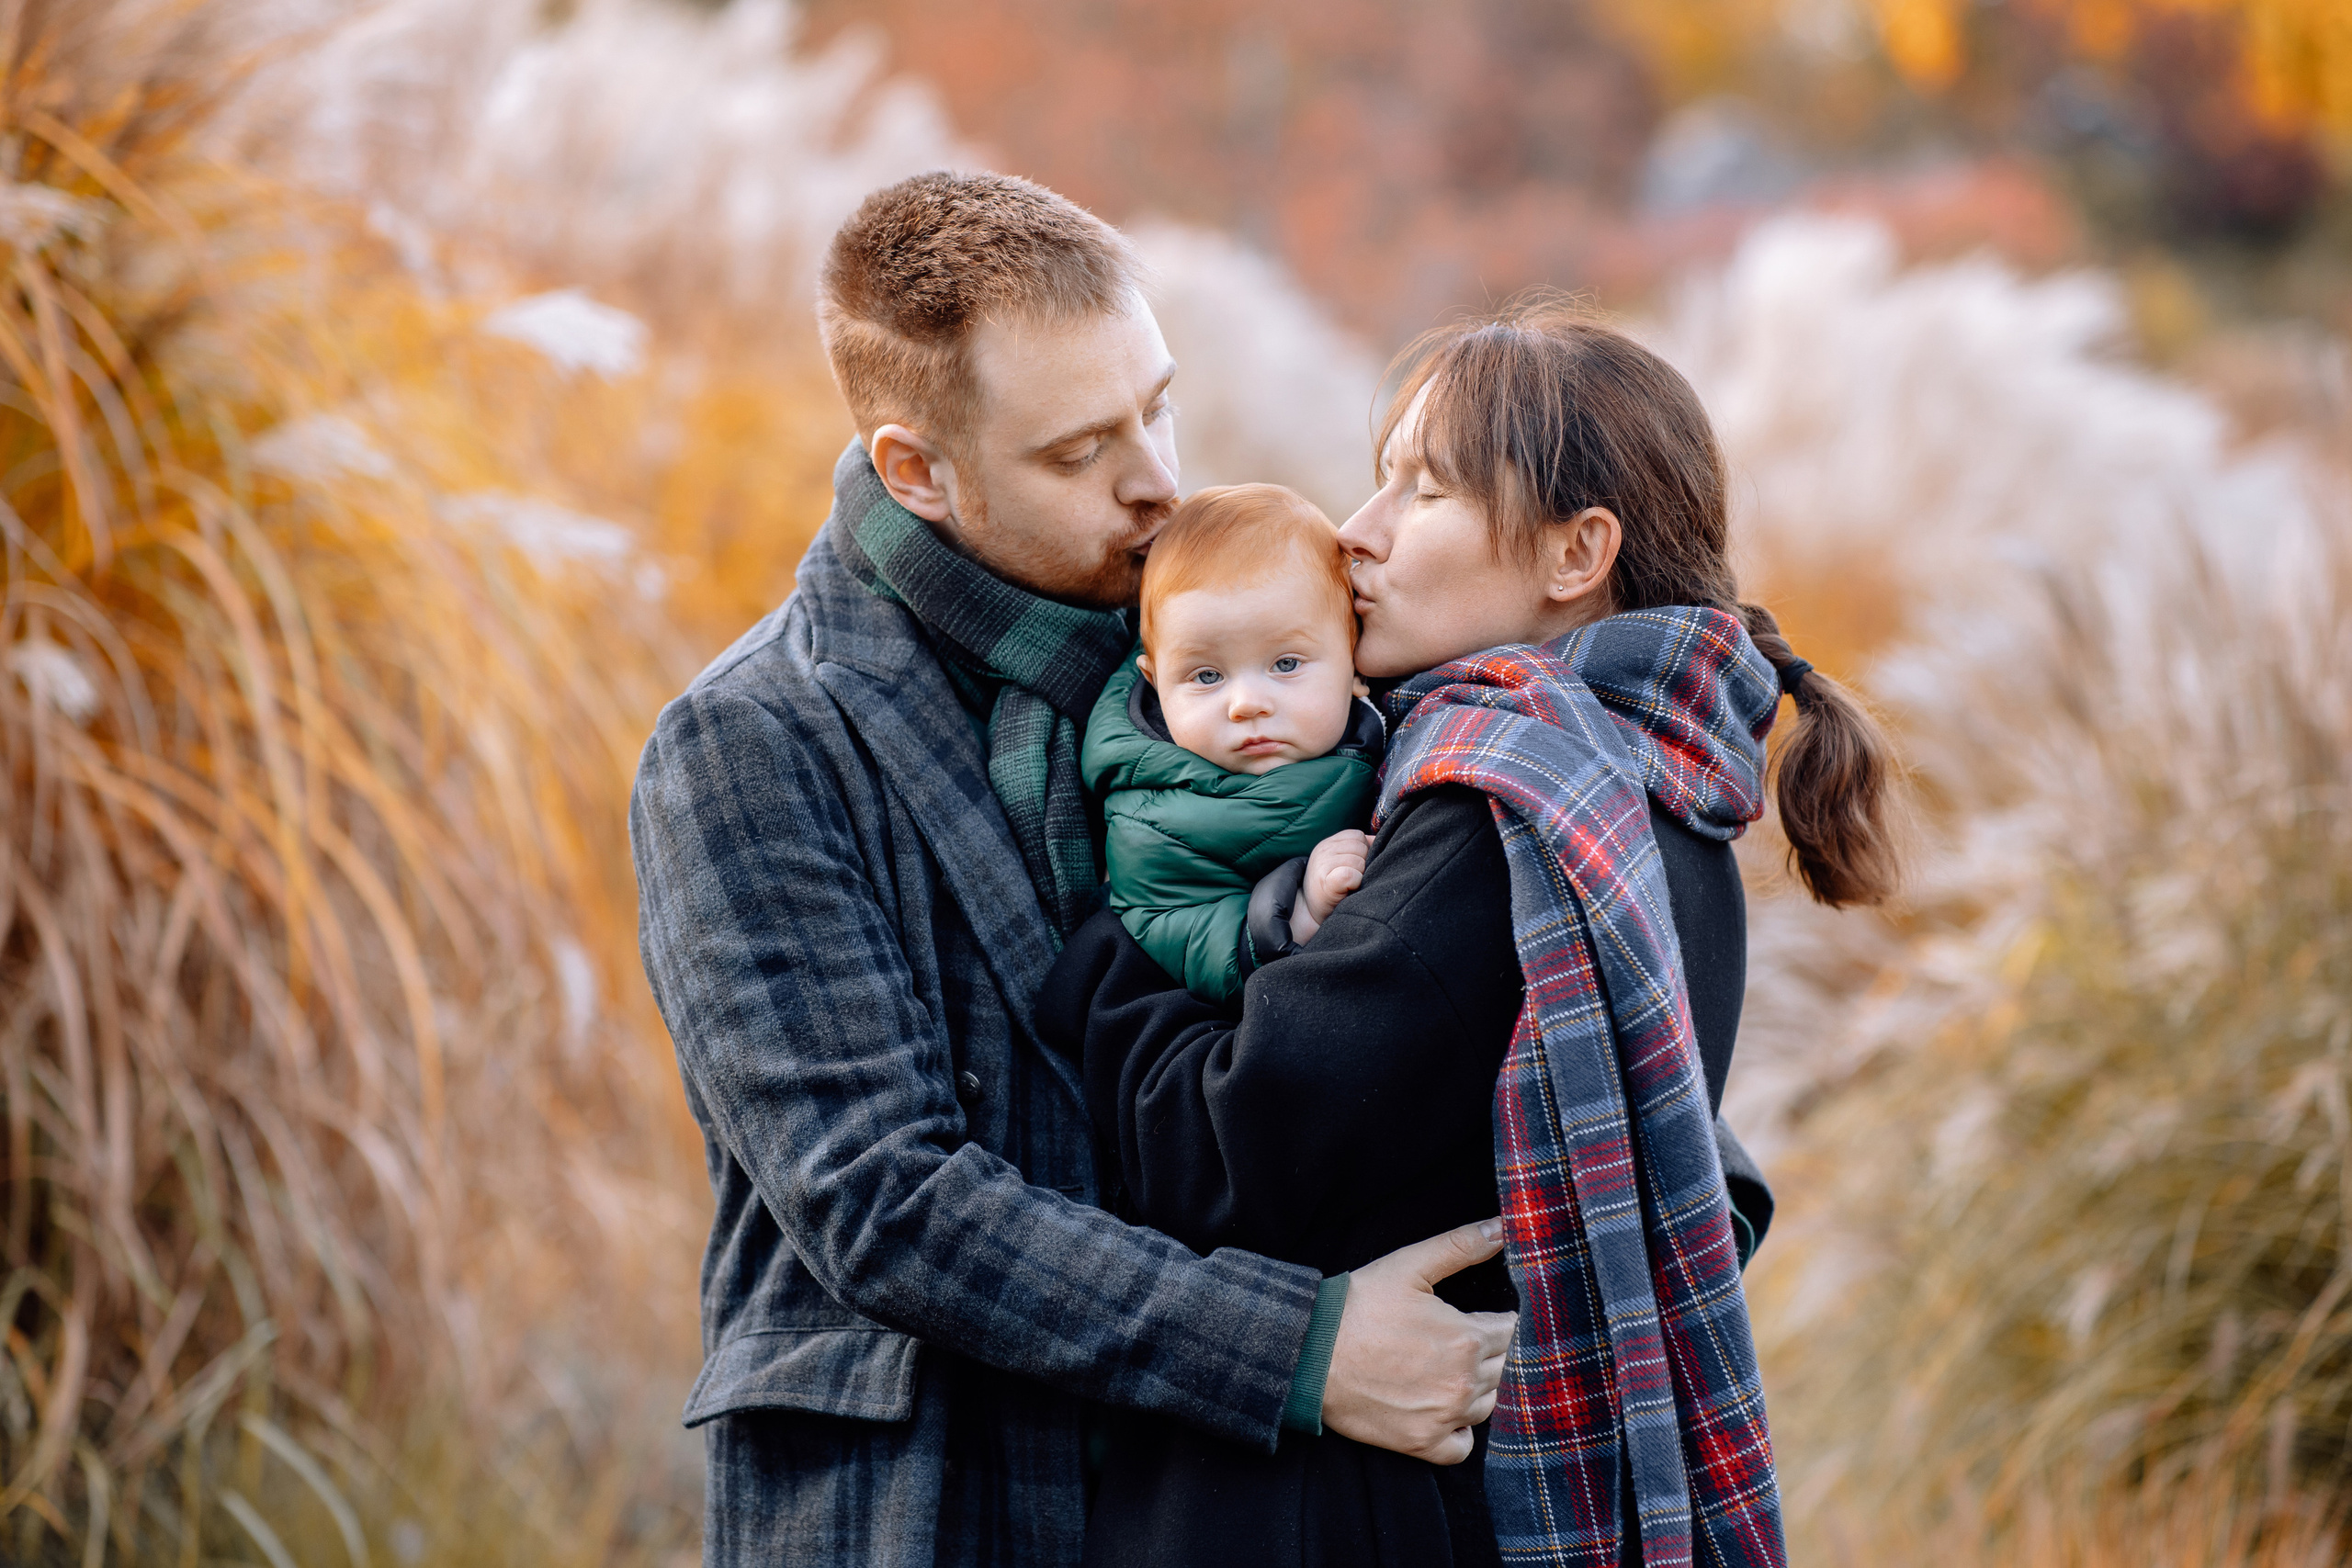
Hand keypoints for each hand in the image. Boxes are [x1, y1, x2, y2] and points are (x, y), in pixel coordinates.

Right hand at [1290, 829, 1369, 943]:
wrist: (1310, 914)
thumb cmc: (1332, 888)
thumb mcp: (1341, 862)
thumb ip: (1358, 849)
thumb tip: (1378, 840)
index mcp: (1328, 843)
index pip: (1358, 836)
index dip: (1364, 851)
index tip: (1356, 868)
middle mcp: (1323, 850)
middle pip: (1361, 847)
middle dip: (1364, 863)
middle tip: (1354, 879)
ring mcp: (1322, 864)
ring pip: (1359, 861)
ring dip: (1361, 875)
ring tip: (1350, 886)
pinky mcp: (1326, 882)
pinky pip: (1351, 875)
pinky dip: (1355, 883)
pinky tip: (1348, 890)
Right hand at [1321, 1219, 1516, 1464]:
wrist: (1308, 1353)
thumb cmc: (1357, 1306)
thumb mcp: (1409, 1265)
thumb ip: (1461, 1246)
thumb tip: (1503, 1227)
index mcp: (1467, 1338)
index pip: (1512, 1331)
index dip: (1500, 1320)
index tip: (1486, 1316)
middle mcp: (1463, 1383)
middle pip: (1505, 1369)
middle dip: (1492, 1352)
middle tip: (1464, 1341)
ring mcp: (1445, 1417)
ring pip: (1489, 1405)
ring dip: (1479, 1387)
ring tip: (1452, 1369)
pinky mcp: (1423, 1444)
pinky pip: (1463, 1446)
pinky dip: (1460, 1430)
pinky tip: (1445, 1409)